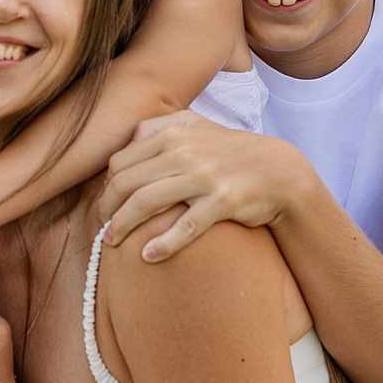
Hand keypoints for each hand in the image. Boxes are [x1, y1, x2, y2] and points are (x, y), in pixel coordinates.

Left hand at [98, 112, 300, 263]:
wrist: (278, 171)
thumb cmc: (230, 152)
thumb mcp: (197, 126)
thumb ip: (160, 125)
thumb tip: (129, 140)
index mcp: (173, 134)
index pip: (121, 161)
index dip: (106, 187)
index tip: (105, 207)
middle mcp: (185, 152)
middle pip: (127, 182)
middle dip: (107, 209)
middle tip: (104, 229)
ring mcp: (204, 177)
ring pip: (147, 202)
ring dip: (123, 226)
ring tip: (113, 243)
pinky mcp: (223, 201)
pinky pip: (184, 226)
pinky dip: (163, 244)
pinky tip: (148, 256)